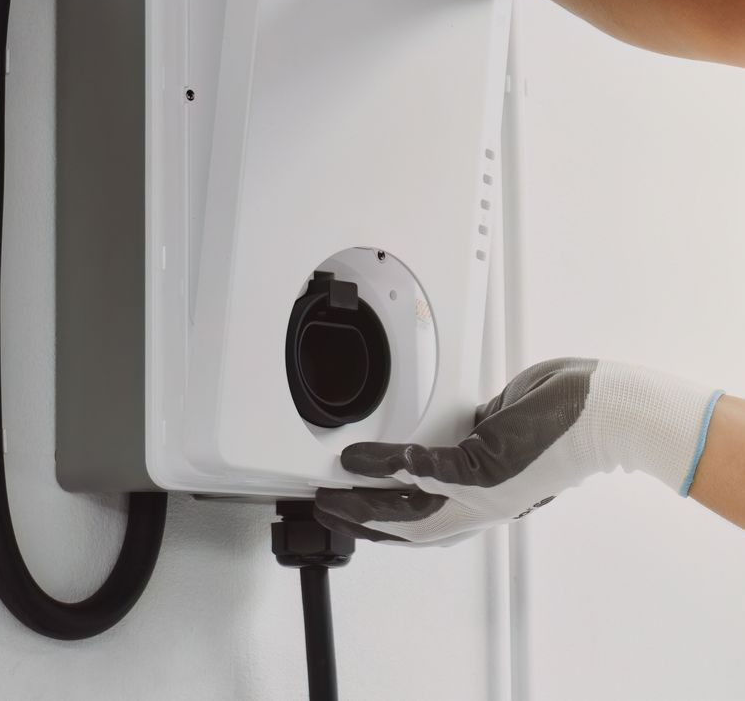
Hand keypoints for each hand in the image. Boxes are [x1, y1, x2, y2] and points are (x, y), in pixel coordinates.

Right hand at [315, 358, 721, 544]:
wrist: (608, 412)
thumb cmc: (569, 413)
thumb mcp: (508, 427)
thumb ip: (478, 433)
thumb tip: (459, 424)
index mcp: (490, 495)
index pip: (429, 518)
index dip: (388, 519)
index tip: (358, 511)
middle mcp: (486, 504)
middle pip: (411, 527)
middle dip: (364, 521)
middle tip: (330, 512)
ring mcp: (484, 492)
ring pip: (408, 510)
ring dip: (363, 504)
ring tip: (331, 496)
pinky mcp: (483, 470)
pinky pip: (421, 470)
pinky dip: (384, 465)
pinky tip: (359, 461)